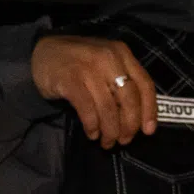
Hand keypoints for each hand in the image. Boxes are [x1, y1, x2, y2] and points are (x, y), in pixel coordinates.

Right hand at [30, 35, 157, 147]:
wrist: (44, 51)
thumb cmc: (79, 63)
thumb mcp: (106, 64)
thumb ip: (121, 82)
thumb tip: (135, 117)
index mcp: (122, 54)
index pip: (144, 84)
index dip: (149, 111)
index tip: (147, 131)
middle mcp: (108, 58)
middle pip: (128, 98)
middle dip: (129, 125)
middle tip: (124, 140)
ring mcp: (88, 68)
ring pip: (108, 107)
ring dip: (110, 130)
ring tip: (106, 142)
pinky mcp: (69, 80)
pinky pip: (87, 109)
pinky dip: (92, 126)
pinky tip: (92, 133)